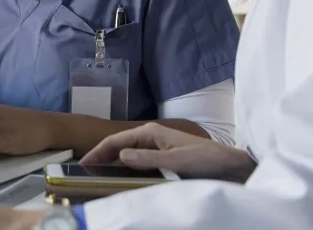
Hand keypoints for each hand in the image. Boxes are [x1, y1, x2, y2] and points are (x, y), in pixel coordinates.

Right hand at [82, 123, 255, 182]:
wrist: (230, 165)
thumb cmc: (205, 159)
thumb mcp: (175, 160)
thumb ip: (148, 158)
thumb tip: (120, 155)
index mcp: (151, 132)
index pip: (116, 141)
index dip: (98, 152)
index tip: (82, 164)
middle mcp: (151, 138)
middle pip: (118, 147)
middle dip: (101, 158)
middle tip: (84, 173)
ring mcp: (157, 148)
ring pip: (127, 155)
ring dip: (112, 164)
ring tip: (98, 177)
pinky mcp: (163, 159)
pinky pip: (138, 163)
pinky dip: (126, 170)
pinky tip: (121, 179)